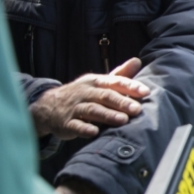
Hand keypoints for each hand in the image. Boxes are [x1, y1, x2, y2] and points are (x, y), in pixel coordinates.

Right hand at [30, 58, 149, 139]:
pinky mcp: (66, 123)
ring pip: (91, 110)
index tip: (145, 92)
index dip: (130, 86)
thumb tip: (137, 61)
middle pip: (104, 96)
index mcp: (95, 82)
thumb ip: (119, 75)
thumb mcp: (98, 82)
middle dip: (121, 102)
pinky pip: (75, 125)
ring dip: (107, 115)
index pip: (114, 82)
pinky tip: (94, 132)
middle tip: (137, 109)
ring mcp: (74, 108)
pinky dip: (84, 129)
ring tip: (123, 120)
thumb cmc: (82, 94)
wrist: (47, 106)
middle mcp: (85, 93)